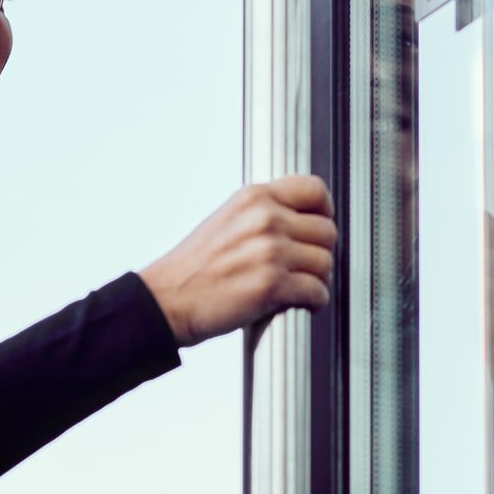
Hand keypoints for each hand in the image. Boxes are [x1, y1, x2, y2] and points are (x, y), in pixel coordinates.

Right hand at [140, 176, 337, 345]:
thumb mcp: (228, 220)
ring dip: (319, 279)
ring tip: (303, 287)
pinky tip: (304, 304)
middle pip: (327, 230)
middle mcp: (265, 219)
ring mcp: (269, 251)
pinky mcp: (271, 284)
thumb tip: (303, 221)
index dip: (325, 210)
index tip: (319, 227)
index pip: (314, 189)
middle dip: (320, 252)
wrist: (167, 300)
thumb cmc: (195, 268)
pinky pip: (318, 291)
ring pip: (325, 262)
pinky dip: (316, 302)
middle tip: (307, 267)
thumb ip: (264, 213)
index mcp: (254, 198)